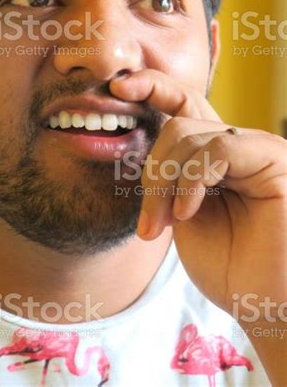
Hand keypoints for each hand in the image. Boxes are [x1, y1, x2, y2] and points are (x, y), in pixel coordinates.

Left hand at [110, 69, 286, 323]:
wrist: (264, 305)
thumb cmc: (227, 264)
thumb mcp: (180, 212)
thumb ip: (166, 175)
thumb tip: (132, 138)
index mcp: (214, 152)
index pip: (183, 100)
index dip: (151, 85)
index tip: (117, 83)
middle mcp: (239, 142)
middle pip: (177, 123)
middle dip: (152, 170)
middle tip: (149, 223)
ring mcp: (259, 147)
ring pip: (190, 134)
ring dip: (165, 183)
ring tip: (166, 225)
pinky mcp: (275, 159)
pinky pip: (218, 149)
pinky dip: (192, 181)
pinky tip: (188, 214)